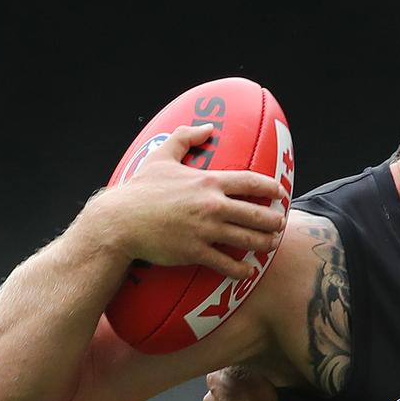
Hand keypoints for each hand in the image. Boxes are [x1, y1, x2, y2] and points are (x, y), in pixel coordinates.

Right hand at [85, 124, 286, 279]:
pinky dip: (242, 271)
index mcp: (208, 182)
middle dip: (275, 220)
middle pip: (258, 214)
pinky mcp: (196, 252)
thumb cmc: (140, 190)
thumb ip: (185, 137)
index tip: (281, 194)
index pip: (251, 182)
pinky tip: (249, 272)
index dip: (271, 188)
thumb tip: (207, 127)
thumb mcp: (161, 156)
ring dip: (266, 244)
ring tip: (272, 244)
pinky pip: (227, 264)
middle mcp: (212, 205)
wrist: (118, 222)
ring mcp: (205, 230)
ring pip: (249, 240)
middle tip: (280, 223)